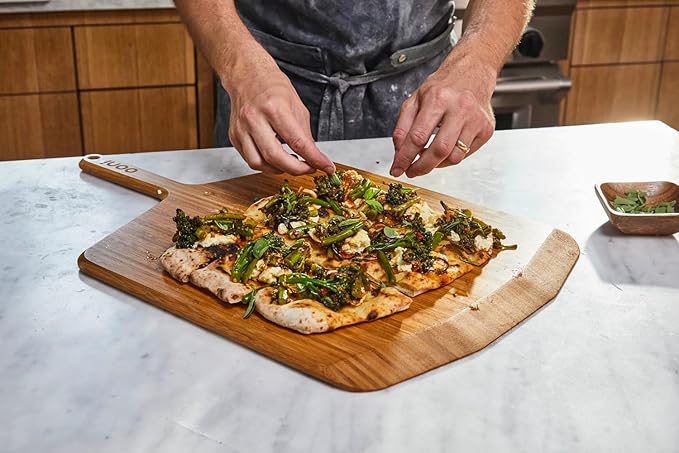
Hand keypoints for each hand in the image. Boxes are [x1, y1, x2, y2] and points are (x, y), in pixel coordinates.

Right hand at [225, 62, 334, 174]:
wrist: (247, 75)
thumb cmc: (272, 87)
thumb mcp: (297, 106)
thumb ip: (304, 134)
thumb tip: (313, 156)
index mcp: (275, 108)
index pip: (298, 142)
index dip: (314, 159)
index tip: (326, 167)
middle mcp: (255, 119)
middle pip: (275, 157)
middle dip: (296, 169)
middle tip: (308, 169)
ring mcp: (241, 129)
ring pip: (259, 163)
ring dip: (278, 169)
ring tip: (290, 163)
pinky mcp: (234, 136)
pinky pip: (250, 159)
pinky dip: (265, 164)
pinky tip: (275, 157)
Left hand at [390, 49, 496, 177]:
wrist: (473, 73)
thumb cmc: (443, 87)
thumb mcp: (415, 99)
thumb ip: (403, 126)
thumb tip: (399, 152)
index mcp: (438, 99)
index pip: (418, 137)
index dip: (405, 157)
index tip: (398, 168)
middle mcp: (460, 109)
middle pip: (439, 150)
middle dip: (421, 167)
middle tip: (412, 171)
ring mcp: (476, 120)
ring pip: (454, 157)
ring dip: (436, 164)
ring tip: (427, 158)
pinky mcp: (486, 129)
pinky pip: (465, 154)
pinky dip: (450, 158)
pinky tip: (444, 150)